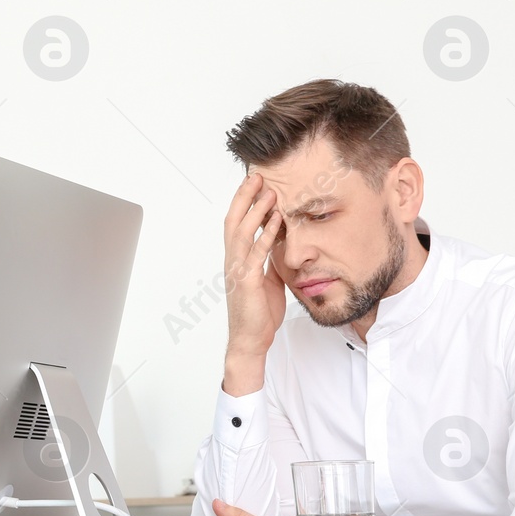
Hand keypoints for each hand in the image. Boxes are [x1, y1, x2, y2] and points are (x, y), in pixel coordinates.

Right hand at [222, 174, 286, 393]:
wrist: (250, 340)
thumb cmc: (258, 313)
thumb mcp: (267, 279)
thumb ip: (270, 260)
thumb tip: (281, 242)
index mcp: (237, 259)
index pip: (236, 223)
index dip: (243, 202)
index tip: (254, 183)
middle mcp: (233, 261)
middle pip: (234, 221)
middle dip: (245, 197)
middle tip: (257, 176)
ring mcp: (238, 270)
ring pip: (242, 233)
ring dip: (256, 211)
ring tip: (269, 192)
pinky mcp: (247, 282)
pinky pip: (256, 254)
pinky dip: (266, 235)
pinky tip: (276, 222)